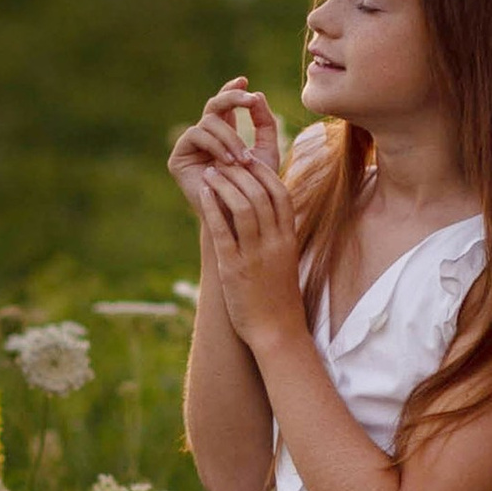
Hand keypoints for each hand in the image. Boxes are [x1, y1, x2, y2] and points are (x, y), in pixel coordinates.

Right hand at [167, 79, 282, 216]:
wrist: (239, 218)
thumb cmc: (255, 188)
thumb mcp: (267, 152)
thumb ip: (265, 125)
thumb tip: (258, 95)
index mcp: (224, 134)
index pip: (225, 104)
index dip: (232, 90)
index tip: (245, 81)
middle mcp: (206, 137)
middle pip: (214, 105)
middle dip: (232, 98)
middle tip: (249, 99)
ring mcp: (190, 146)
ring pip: (209, 121)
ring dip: (230, 136)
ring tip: (243, 159)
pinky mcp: (178, 158)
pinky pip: (196, 134)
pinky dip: (215, 144)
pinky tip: (227, 161)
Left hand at [197, 146, 307, 349]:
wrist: (277, 332)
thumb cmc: (279, 298)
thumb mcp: (284, 261)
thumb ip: (277, 237)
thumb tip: (263, 215)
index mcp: (288, 238)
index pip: (280, 193)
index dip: (264, 171)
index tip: (248, 158)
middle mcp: (274, 242)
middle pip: (260, 193)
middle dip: (240, 171)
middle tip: (223, 159)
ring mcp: (255, 255)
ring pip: (242, 206)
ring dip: (224, 184)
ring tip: (210, 172)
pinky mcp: (234, 268)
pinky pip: (223, 230)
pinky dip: (212, 208)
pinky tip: (203, 194)